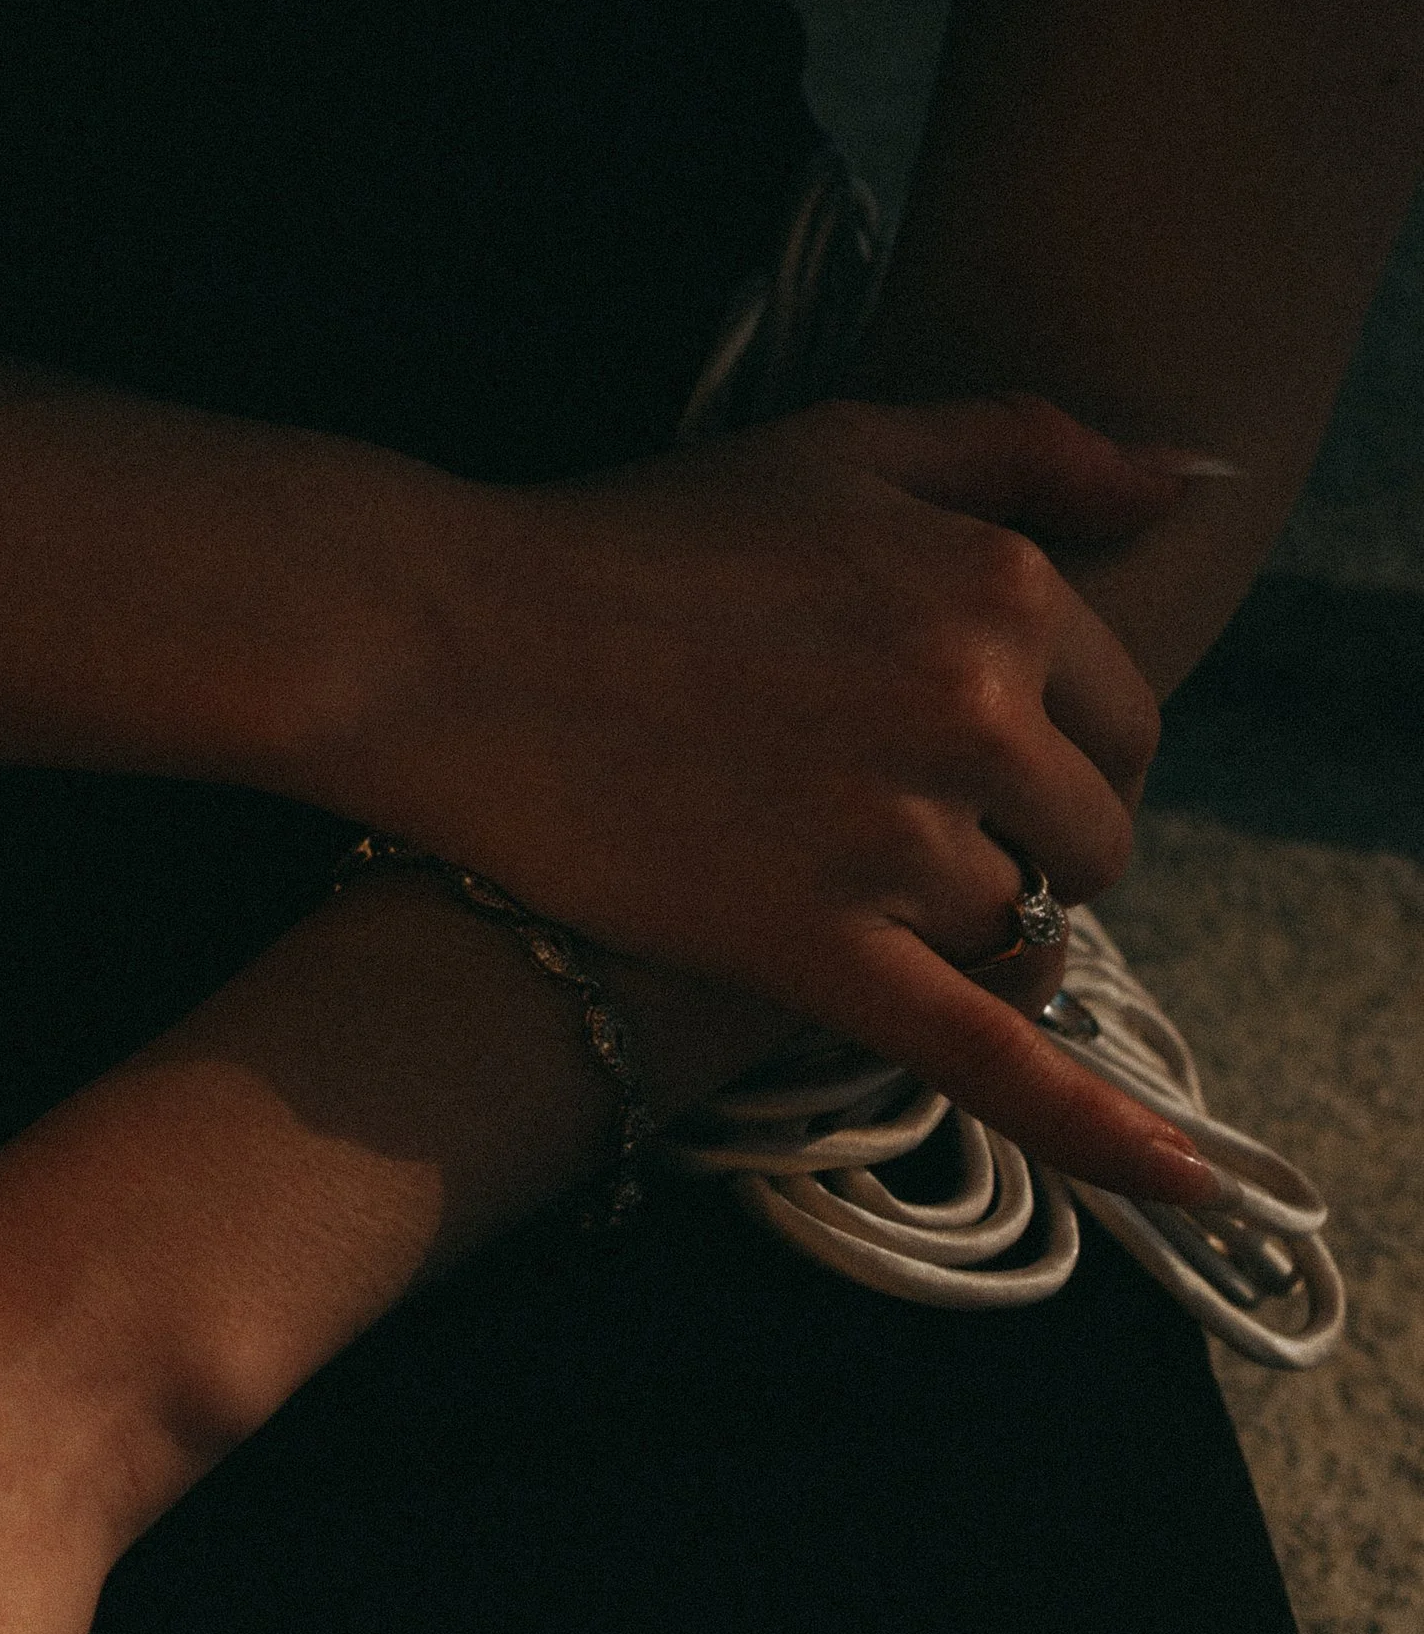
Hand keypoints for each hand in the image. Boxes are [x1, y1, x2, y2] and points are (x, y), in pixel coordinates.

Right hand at [351, 394, 1212, 1198]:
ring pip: (1018, 933)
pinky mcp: (814, 948)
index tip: (968, 756)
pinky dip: (1091, 1129)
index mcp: (1000, 586)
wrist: (447, 641)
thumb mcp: (842, 445)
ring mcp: (896, 839)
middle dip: (1025, 848)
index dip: (1056, 751)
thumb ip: (1028, 446)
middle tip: (902, 829)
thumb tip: (1186, 485)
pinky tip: (1182, 1188)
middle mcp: (975, 708)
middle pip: (1091, 838)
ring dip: (960, 930)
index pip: (1121, 715)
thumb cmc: (632, 537)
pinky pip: (988, 1054)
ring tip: (845, 890)